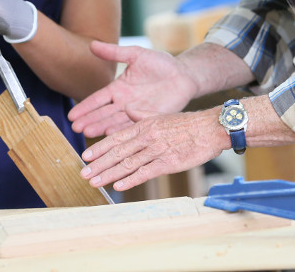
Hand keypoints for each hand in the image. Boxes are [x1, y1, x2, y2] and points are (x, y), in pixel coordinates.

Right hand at [69, 41, 204, 136]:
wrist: (184, 74)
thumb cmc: (161, 63)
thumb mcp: (136, 54)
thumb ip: (115, 51)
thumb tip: (92, 44)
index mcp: (118, 89)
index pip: (97, 100)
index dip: (85, 107)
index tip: (71, 115)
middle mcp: (124, 104)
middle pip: (103, 114)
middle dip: (89, 121)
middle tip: (75, 128)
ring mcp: (137, 113)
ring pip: (115, 122)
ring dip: (101, 128)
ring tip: (88, 133)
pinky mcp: (150, 119)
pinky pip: (134, 125)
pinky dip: (122, 130)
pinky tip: (111, 134)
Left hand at [78, 110, 226, 190]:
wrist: (210, 128)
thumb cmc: (188, 123)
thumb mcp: (162, 114)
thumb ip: (141, 114)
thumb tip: (127, 109)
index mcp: (144, 125)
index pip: (116, 137)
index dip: (100, 148)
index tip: (86, 157)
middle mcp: (148, 137)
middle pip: (118, 152)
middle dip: (99, 164)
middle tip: (84, 173)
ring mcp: (157, 150)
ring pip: (128, 163)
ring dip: (109, 174)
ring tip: (95, 182)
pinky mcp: (169, 162)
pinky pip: (146, 172)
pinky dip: (131, 179)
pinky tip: (119, 185)